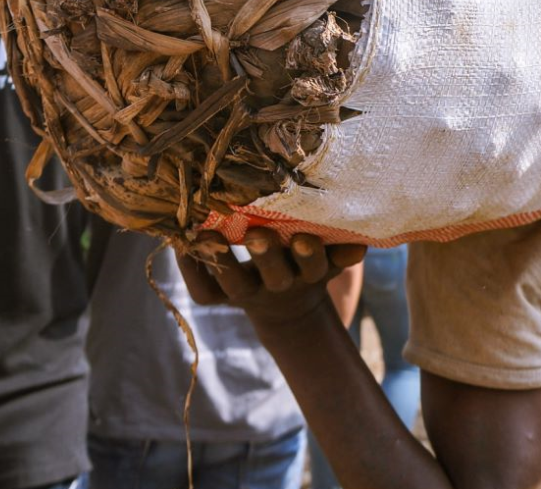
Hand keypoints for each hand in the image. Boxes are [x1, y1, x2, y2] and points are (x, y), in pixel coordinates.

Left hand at [176, 229, 365, 327]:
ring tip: (205, 232)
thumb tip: (362, 243)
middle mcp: (277, 287)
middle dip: (266, 255)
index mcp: (308, 277)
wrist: (284, 308)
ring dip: (220, 259)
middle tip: (257, 234)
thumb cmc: (308, 265)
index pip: (313, 268)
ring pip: (232, 285)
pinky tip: (178, 242)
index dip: (308, 255)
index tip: (303, 236)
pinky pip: (202, 291)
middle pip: (274, 276)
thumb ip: (342, 251)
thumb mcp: (329, 260)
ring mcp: (245, 295)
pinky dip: (189, 269)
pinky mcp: (219, 299)